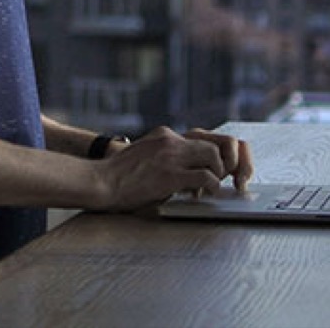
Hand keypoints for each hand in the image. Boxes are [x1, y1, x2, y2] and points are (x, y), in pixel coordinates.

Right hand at [93, 126, 252, 211]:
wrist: (100, 182)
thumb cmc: (120, 176)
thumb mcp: (146, 155)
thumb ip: (167, 156)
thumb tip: (192, 172)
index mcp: (165, 134)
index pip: (205, 135)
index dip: (220, 151)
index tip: (224, 167)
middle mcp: (170, 139)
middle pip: (217, 142)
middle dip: (229, 162)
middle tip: (228, 179)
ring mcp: (170, 156)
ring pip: (214, 156)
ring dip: (220, 174)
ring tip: (214, 188)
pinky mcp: (170, 175)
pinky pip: (205, 177)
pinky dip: (212, 187)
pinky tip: (204, 195)